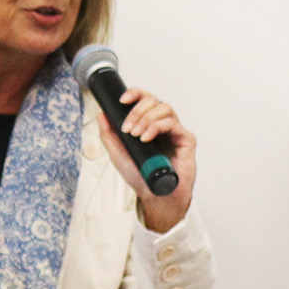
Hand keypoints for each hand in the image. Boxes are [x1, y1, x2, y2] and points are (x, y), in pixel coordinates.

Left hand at [98, 85, 197, 232]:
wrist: (155, 195)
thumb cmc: (140, 176)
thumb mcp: (118, 154)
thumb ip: (109, 135)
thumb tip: (102, 114)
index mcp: (148, 123)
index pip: (143, 100)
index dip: (135, 93)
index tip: (122, 100)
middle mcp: (162, 124)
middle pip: (153, 100)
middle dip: (138, 110)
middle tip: (128, 128)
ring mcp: (175, 130)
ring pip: (164, 108)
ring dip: (146, 118)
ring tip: (137, 135)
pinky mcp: (186, 139)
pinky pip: (172, 123)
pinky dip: (157, 127)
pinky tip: (147, 139)